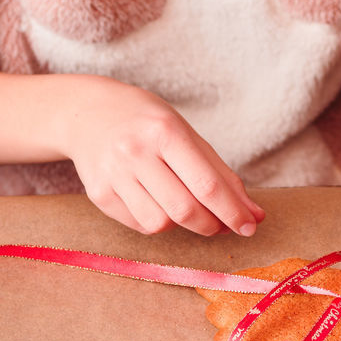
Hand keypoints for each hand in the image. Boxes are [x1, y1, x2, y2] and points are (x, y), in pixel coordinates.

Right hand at [60, 77, 264, 236]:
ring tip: (185, 208)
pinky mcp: (99, 195)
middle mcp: (136, 152)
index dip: (233, 212)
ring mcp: (114, 175)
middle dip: (212, 225)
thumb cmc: (146, 123)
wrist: (86, 113)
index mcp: (165, 131)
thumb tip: (253, 215)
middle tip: (222, 225)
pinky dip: (158, 222)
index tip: (250, 227)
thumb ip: (220, 174)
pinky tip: (157, 203)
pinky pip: (140, 225)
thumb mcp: (186, 134)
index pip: (207, 184)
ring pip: (161, 224)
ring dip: (183, 226)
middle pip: (185, 210)